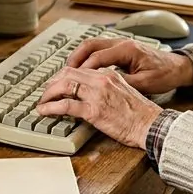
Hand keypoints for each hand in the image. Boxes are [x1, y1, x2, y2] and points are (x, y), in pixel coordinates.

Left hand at [35, 66, 161, 148]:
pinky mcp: (93, 110)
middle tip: (45, 92)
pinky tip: (45, 111)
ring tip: (41, 102)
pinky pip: (65, 105)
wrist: (151, 124)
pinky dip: (51, 107)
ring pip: (63, 86)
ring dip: (48, 94)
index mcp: (109, 74)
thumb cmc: (141, 114)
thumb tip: (92, 94)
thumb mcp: (124, 92)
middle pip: (68, 73)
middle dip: (52, 82)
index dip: (64, 76)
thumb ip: (108, 88)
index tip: (57, 84)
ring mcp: (97, 94)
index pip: (80, 69)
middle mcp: (101, 80)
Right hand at [66, 38, 192, 95]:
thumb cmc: (165, 74)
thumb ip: (124, 84)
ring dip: (79, 57)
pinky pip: (98, 50)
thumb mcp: (145, 83)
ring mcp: (121, 44)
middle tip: (63, 74)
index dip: (82, 69)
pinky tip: (83, 71)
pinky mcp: (121, 50)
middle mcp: (122, 43)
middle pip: (90, 45)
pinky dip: (88, 59)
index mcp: (127, 49)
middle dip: (74, 59)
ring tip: (68, 72)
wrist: (178, 67)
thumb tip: (104, 88)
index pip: (97, 56)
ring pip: (92, 46)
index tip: (71, 80)